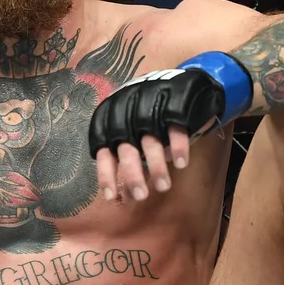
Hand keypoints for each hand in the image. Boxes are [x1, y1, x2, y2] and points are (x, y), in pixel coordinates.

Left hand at [90, 69, 226, 201]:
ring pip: (150, 141)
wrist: (180, 84)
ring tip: (163, 187)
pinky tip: (180, 163)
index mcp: (111, 120)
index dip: (106, 174)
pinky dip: (177, 146)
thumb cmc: (148, 116)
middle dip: (133, 175)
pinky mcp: (174, 105)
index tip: (111, 197)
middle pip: (127, 149)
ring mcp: (151, 108)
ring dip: (156, 166)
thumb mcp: (134, 135)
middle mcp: (127, 114)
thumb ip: (129, 163)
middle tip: (142, 196)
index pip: (103, 149)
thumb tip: (124, 199)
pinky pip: (175, 128)